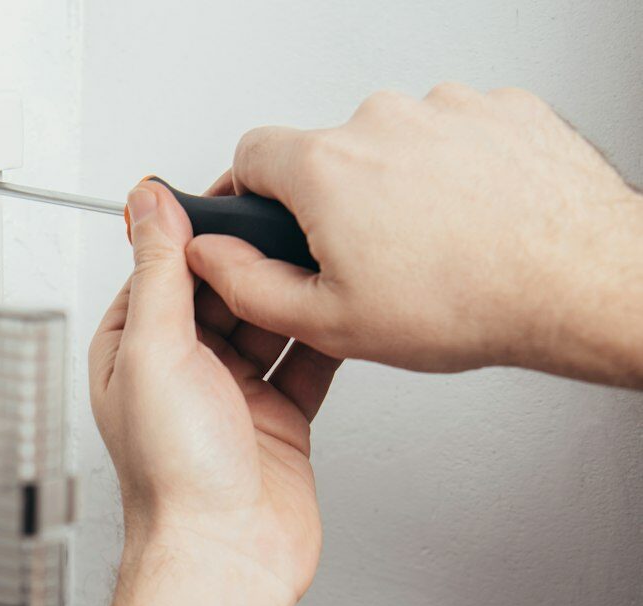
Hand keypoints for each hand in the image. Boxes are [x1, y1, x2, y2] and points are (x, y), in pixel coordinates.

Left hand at [89, 181, 337, 605]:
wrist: (225, 556)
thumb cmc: (175, 480)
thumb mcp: (154, 352)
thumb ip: (158, 272)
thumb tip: (149, 204)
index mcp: (133, 355)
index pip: (163, 269)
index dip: (197, 229)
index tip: (233, 192)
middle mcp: (180, 374)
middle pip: (221, 290)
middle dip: (251, 257)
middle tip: (289, 217)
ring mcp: (232, 397)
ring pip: (267, 321)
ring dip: (290, 291)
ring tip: (320, 252)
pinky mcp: (279, 420)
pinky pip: (305, 362)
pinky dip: (323, 335)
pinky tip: (339, 305)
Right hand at [186, 85, 642, 386]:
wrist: (571, 280)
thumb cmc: (463, 302)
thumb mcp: (328, 322)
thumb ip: (249, 286)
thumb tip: (209, 258)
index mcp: (326, 169)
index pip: (251, 153)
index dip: (244, 192)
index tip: (253, 219)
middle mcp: (381, 122)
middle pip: (327, 153)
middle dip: (331, 204)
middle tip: (358, 264)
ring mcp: (445, 109)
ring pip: (393, 147)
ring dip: (395, 190)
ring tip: (426, 251)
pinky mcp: (497, 109)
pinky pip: (453, 139)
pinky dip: (451, 176)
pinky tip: (466, 225)